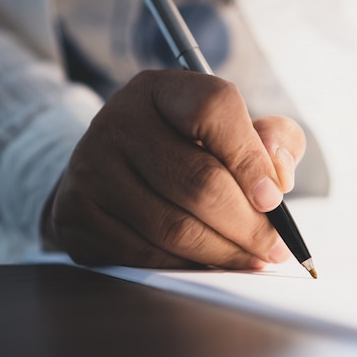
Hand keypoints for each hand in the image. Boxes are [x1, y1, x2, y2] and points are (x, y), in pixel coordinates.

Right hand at [42, 69, 305, 269]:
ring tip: (251, 259)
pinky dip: (187, 267)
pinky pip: (146, 255)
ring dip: (224, 253)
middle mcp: (118, 121)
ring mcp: (91, 168)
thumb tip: (278, 177)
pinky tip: (210, 264)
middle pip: (199, 181)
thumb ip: (271, 141)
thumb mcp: (229, 130)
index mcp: (160, 89)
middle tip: (274, 247)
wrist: (108, 171)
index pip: (214, 108)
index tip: (275, 199)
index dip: (252, 159)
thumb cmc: (181, 150)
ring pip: (175, 227)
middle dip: (248, 225)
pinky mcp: (78, 214)